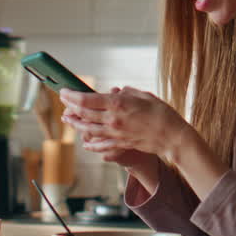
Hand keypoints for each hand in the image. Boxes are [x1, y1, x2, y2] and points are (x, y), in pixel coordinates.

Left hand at [60, 87, 186, 167]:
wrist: (172, 136)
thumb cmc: (161, 112)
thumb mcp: (143, 95)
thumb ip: (126, 93)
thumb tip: (115, 93)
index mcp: (118, 104)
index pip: (86, 100)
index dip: (71, 96)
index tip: (64, 91)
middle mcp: (113, 120)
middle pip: (83, 114)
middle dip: (70, 107)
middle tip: (63, 100)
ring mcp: (115, 134)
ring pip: (88, 129)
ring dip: (76, 123)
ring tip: (68, 119)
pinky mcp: (120, 144)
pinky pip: (100, 144)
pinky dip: (90, 143)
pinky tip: (85, 141)